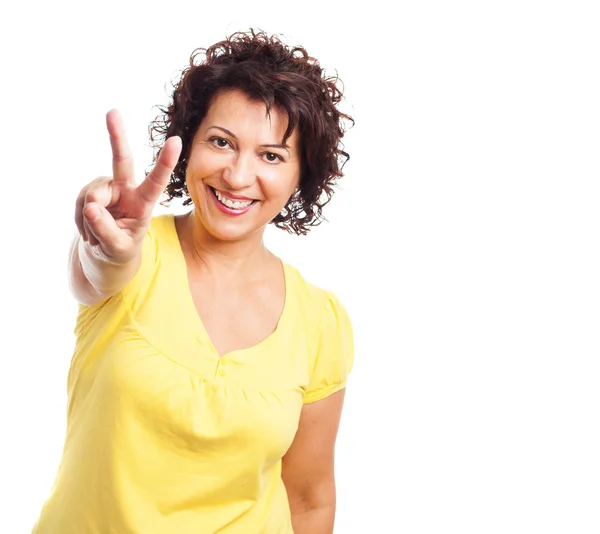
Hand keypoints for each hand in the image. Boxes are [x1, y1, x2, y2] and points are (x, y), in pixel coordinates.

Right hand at [75, 109, 181, 263]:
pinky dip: (82, 221)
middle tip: (113, 112)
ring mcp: (107, 188)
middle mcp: (127, 189)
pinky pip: (81, 203)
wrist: (105, 252)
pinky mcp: (91, 191)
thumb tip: (91, 207)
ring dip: (90, 221)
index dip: (165, 162)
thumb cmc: (120, 248)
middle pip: (121, 160)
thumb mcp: (118, 247)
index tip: (176, 141)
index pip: (156, 182)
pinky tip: (90, 229)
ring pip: (91, 197)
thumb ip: (107, 230)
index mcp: (144, 202)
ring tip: (99, 235)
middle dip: (117, 136)